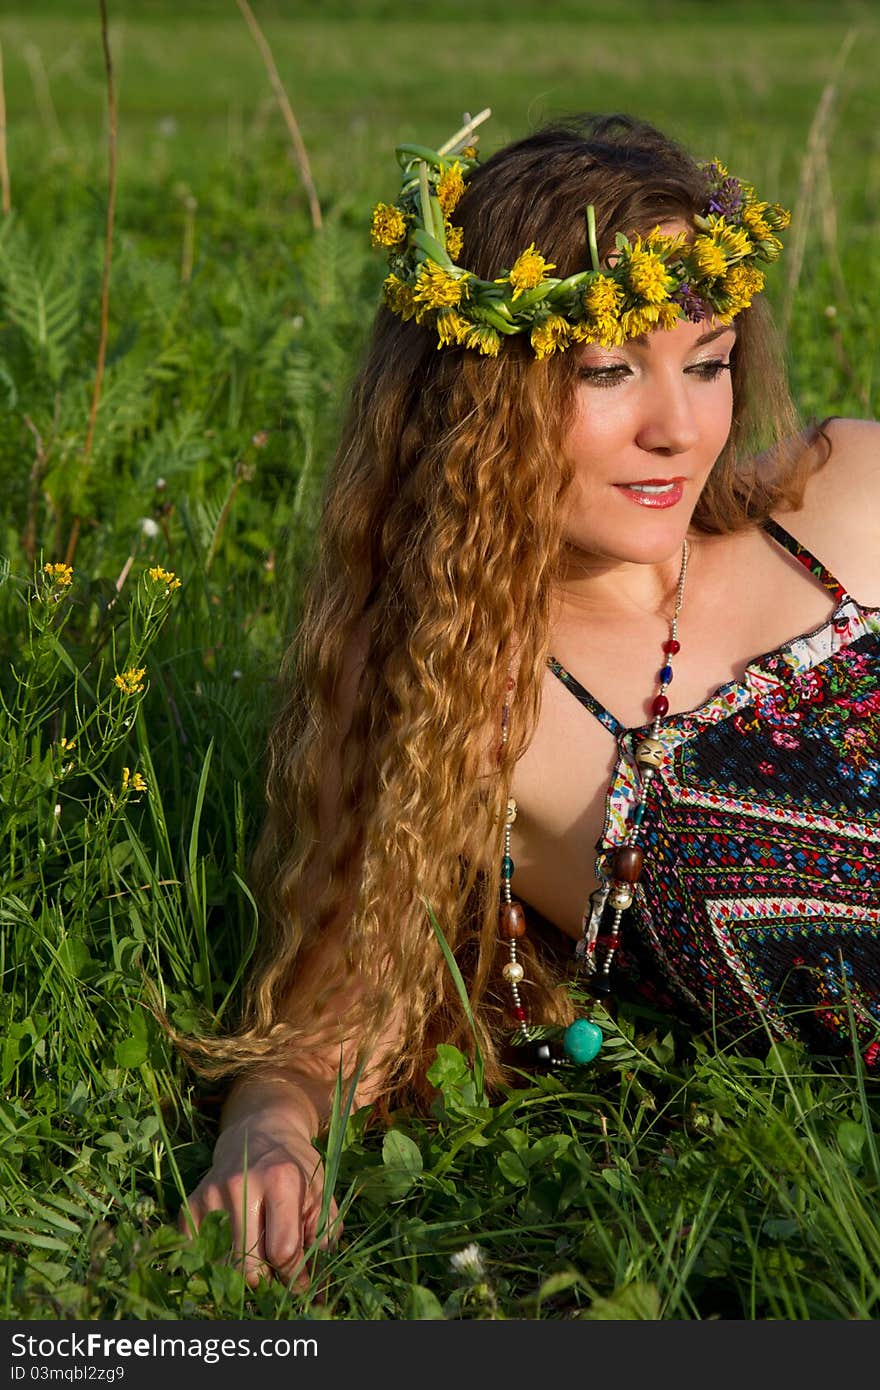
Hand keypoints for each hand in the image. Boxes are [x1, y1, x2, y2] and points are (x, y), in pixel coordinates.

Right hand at [179, 1102, 339, 1289]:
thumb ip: (322, 1242)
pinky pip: (199, 1256)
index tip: (300, 1280)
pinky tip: (234, 1247)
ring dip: (243, 1273)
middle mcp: (241, 1184)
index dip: (294, 1275)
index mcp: (281, 1179)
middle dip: (267, 1280)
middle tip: (277, 1273)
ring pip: (223, 1266)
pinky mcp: (190, 1204)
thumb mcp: (320, 1196)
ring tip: (258, 1257)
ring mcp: (211, 1194)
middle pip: (248, 1265)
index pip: (283, 1251)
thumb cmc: (296, 1169)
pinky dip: (217, 1262)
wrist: (260, 1133)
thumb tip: (317, 1295)